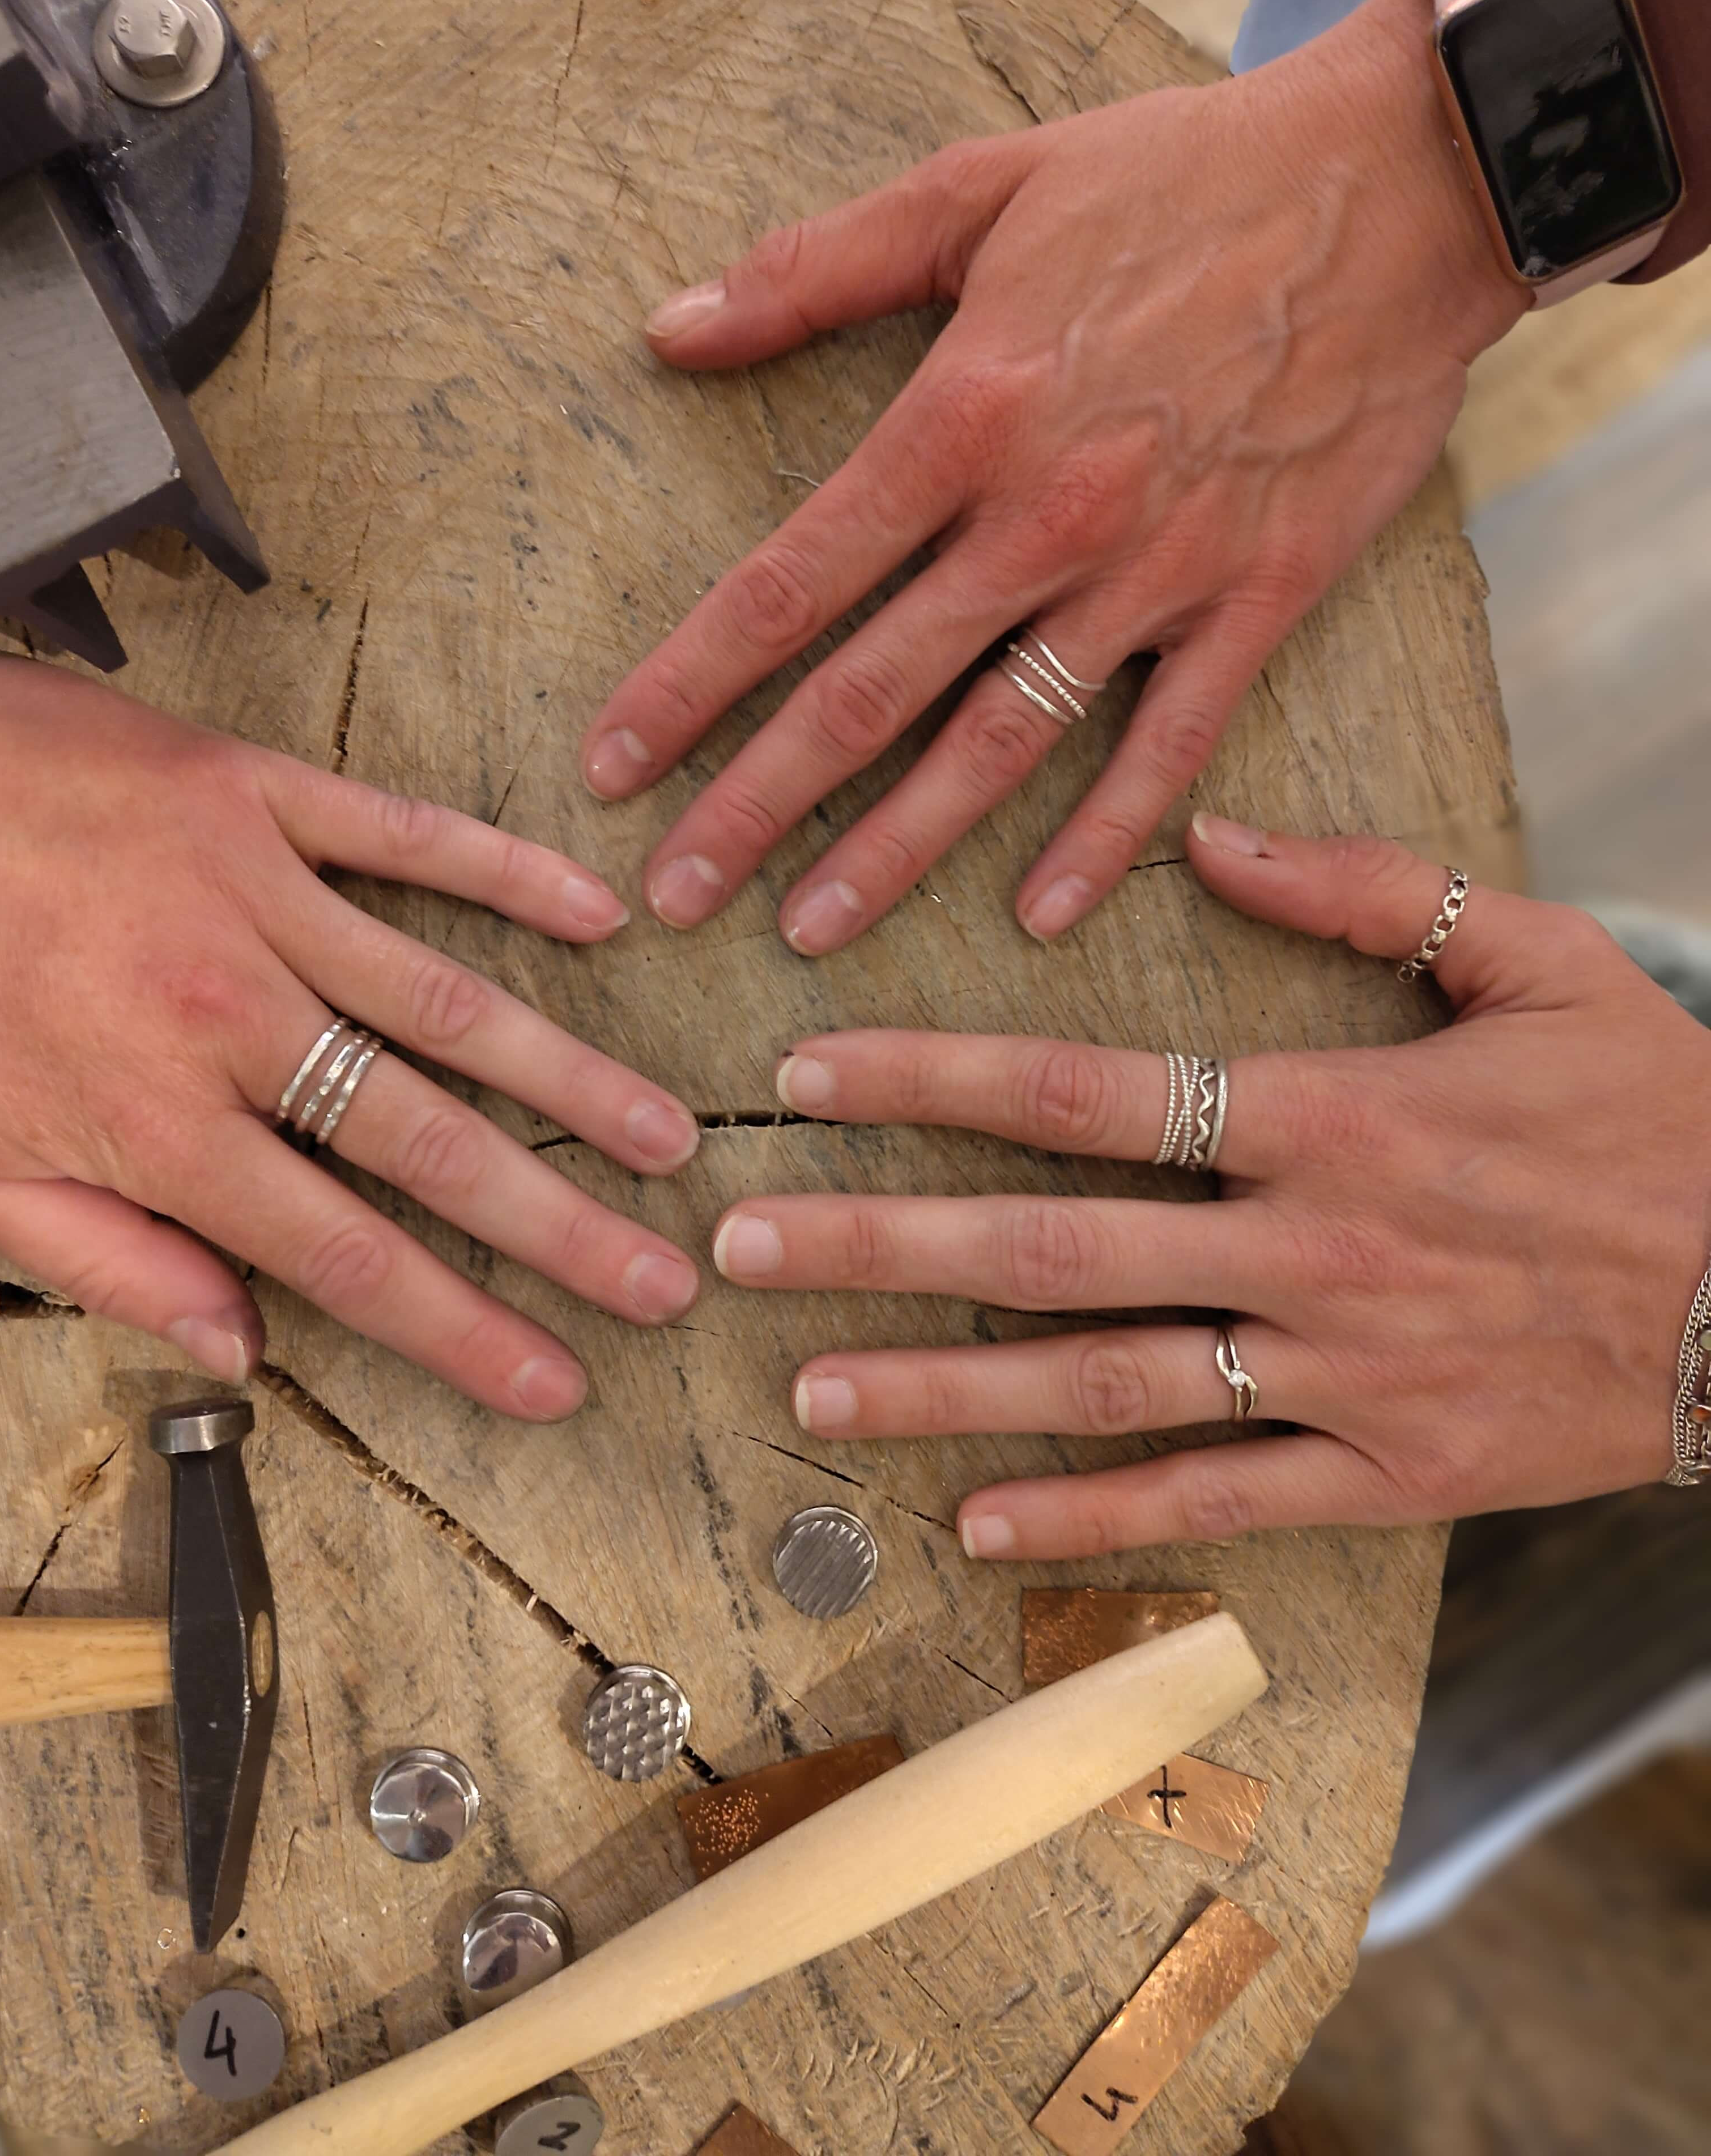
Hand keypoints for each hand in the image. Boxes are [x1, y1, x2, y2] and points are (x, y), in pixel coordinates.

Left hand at [0, 654, 703, 1416]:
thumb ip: (106, 1261)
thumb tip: (237, 1344)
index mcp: (155, 1123)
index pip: (348, 1257)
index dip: (465, 1331)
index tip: (558, 1379)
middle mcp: (230, 1016)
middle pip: (430, 1142)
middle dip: (559, 1225)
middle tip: (664, 1276)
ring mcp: (253, 894)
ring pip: (449, 999)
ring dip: (568, 1074)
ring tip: (663, 1132)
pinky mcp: (253, 792)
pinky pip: (406, 834)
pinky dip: (506, 872)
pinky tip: (595, 916)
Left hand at [583, 0, 1527, 952]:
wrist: (1402, 187)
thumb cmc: (1178, 178)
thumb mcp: (981, 183)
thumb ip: (816, 268)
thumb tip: (667, 328)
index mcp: (961, 417)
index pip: (788, 584)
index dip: (687, 686)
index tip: (611, 766)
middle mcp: (1043, 518)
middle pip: (869, 692)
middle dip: (758, 804)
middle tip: (673, 898)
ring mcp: (1154, 575)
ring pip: (999, 743)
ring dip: (898, 849)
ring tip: (811, 933)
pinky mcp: (1255, 602)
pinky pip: (1167, 749)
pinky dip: (1105, 840)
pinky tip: (1038, 919)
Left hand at [708, 821, 1710, 1557]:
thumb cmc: (1661, 1115)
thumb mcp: (1540, 961)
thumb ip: (1370, 888)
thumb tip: (1209, 832)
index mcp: (1331, 1111)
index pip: (1084, 1088)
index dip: (928, 1076)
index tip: (803, 1073)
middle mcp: (1311, 1245)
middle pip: (1048, 1244)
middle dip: (877, 1240)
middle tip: (735, 1245)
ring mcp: (1341, 1371)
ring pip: (1104, 1383)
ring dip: (942, 1390)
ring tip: (806, 1393)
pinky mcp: (1385, 1474)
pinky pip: (1211, 1500)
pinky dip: (1088, 1515)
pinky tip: (971, 1521)